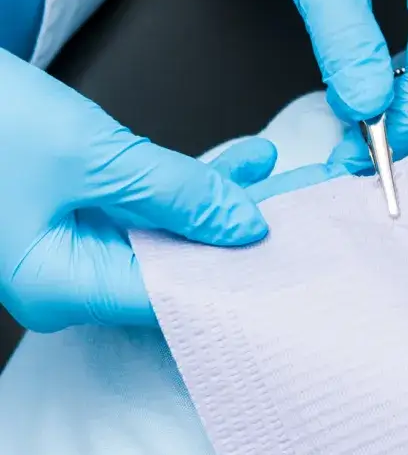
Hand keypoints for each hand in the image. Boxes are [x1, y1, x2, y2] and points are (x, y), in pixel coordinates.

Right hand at [0, 50, 273, 331]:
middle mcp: (60, 281)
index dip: (235, 275)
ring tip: (273, 171)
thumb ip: (175, 191)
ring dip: (215, 201)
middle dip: (234, 233)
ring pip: (161, 235)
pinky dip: (182, 188)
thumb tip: (244, 226)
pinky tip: (234, 165)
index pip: (171, 299)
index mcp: (58, 287)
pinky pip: (138, 211)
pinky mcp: (65, 214)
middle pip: (171, 267)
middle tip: (302, 208)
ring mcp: (61, 248)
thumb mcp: (93, 156)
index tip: (295, 255)